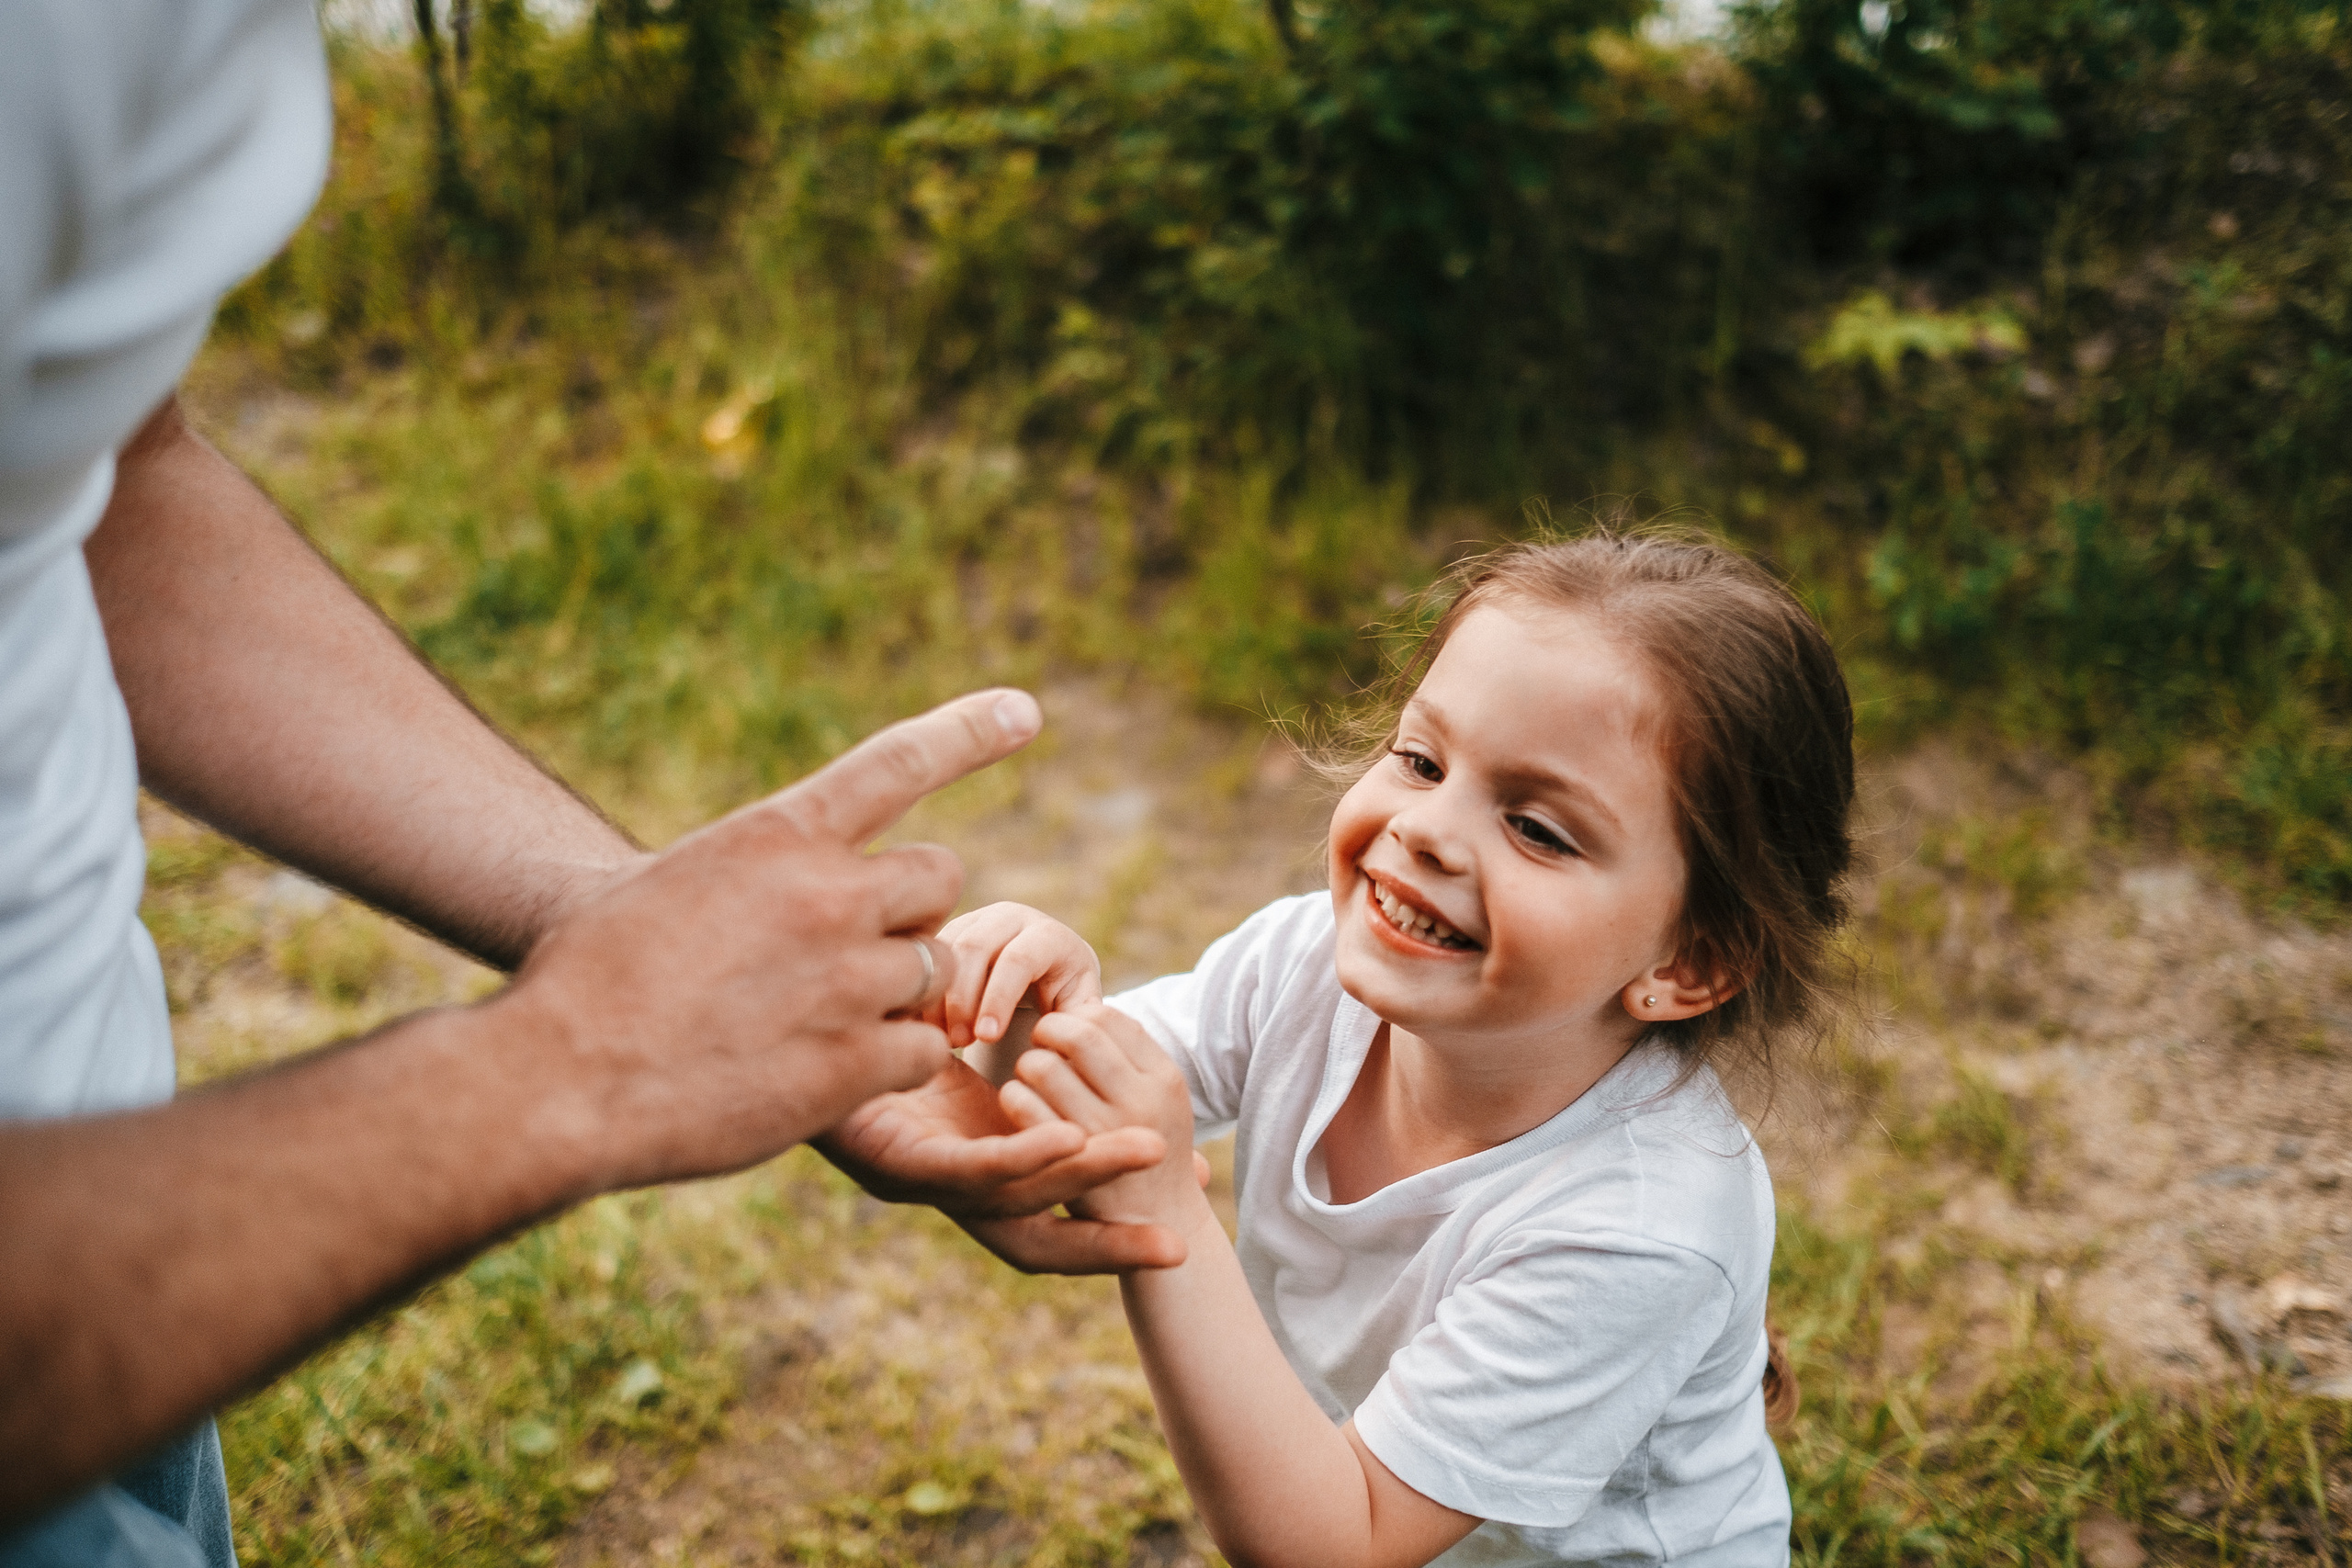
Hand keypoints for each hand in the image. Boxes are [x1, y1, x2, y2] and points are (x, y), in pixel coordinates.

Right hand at [487, 689, 1041, 1193]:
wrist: (557, 1080)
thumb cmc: (581, 982)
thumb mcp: (656, 886)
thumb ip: (741, 874)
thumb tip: (767, 876)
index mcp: (775, 836)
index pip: (896, 763)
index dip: (966, 733)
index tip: (1024, 711)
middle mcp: (826, 894)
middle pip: (936, 880)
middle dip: (908, 913)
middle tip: (850, 954)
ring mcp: (849, 979)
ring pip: (933, 969)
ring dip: (894, 995)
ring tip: (810, 1025)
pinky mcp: (855, 1062)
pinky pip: (920, 1050)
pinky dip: (888, 1063)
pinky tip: (822, 1076)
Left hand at [819, 1054, 1190, 1272]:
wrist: (774, 1011)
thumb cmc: (864, 1021)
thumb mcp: (949, 1040)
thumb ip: (1001, 1055)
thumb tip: (1063, 1048)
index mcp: (955, 1175)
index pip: (1042, 1226)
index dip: (1107, 1239)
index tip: (1179, 1240)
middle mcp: (935, 1190)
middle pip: (1031, 1240)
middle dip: (1108, 1249)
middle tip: (1181, 1251)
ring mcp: (909, 1180)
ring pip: (1011, 1197)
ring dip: (1084, 1174)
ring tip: (1147, 1152)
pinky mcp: (884, 1157)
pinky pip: (966, 1166)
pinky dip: (1022, 1155)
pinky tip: (1067, 1139)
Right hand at [929, 901, 1101, 1048]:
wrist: (1047, 965)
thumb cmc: (1065, 994)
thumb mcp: (1080, 1005)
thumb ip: (1077, 1020)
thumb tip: (1058, 1034)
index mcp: (1048, 935)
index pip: (1019, 960)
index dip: (999, 1000)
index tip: (987, 1040)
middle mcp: (1012, 917)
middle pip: (976, 948)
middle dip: (962, 999)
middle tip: (959, 1043)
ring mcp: (979, 917)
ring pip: (947, 948)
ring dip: (939, 996)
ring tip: (944, 1038)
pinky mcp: (954, 927)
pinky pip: (929, 952)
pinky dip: (926, 989)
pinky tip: (927, 1024)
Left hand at [1007, 1003, 1201, 1230]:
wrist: (1161, 1227)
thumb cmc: (1142, 1153)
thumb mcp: (1159, 1102)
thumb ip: (1129, 1060)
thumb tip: (1087, 1015)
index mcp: (1165, 1079)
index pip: (1109, 1018)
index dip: (1077, 1018)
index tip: (1068, 1034)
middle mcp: (1142, 1103)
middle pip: (1079, 1035)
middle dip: (1049, 1031)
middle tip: (1041, 1047)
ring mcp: (1104, 1136)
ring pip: (1043, 1067)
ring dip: (1028, 1066)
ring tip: (1031, 1082)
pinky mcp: (1062, 1167)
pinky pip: (1024, 1108)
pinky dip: (1014, 1099)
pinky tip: (1018, 1106)